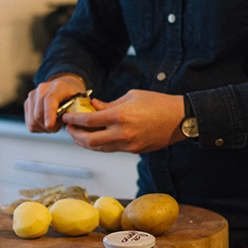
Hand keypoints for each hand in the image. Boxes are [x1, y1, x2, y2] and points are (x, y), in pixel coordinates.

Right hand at [24, 74, 87, 132]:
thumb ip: (80, 112)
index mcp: (58, 87)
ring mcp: (32, 95)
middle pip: (39, 114)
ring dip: (45, 128)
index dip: (49, 113)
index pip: (50, 100)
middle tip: (60, 126)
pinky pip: (30, 123)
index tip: (50, 125)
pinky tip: (48, 122)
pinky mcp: (27, 103)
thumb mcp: (82, 102)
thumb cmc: (74, 96)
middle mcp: (42, 89)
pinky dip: (39, 127)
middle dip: (50, 127)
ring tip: (55, 124)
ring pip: (33, 121)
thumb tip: (76, 123)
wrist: (64, 85)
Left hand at [61, 89, 184, 152]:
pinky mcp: (134, 150)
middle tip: (68, 128)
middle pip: (89, 141)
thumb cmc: (156, 103)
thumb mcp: (130, 96)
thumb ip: (108, 104)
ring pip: (99, 148)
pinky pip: (112, 149)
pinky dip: (100, 144)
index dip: (74, 119)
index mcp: (120, 116)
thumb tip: (92, 106)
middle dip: (75, 135)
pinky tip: (95, 138)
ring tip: (78, 134)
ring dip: (85, 142)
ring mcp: (129, 145)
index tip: (66, 117)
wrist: (180, 119)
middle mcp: (122, 133)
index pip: (88, 121)